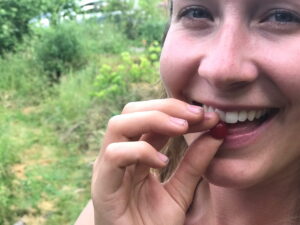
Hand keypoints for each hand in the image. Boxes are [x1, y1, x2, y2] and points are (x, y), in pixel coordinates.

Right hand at [92, 98, 222, 224]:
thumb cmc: (153, 223)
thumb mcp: (181, 189)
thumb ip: (196, 162)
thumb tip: (217, 132)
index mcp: (134, 152)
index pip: (151, 117)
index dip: (178, 110)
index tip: (207, 114)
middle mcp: (119, 153)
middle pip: (132, 111)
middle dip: (166, 107)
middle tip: (197, 114)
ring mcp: (107, 167)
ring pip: (118, 124)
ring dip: (153, 120)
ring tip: (182, 128)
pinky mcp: (102, 184)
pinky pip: (115, 155)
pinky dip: (140, 151)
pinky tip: (162, 162)